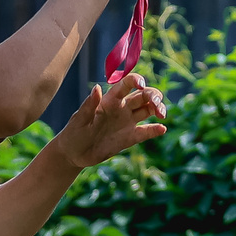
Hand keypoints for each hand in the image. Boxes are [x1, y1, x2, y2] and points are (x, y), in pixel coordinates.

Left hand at [46, 71, 167, 171]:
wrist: (73, 154)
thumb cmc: (73, 134)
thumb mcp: (79, 120)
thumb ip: (89, 105)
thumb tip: (97, 88)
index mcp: (109, 101)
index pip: (126, 85)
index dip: (135, 80)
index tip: (141, 85)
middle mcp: (121, 108)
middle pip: (143, 95)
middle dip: (153, 96)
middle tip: (157, 105)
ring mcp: (127, 122)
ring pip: (147, 110)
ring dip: (158, 108)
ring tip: (162, 115)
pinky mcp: (130, 137)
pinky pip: (146, 131)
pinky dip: (155, 130)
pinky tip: (162, 129)